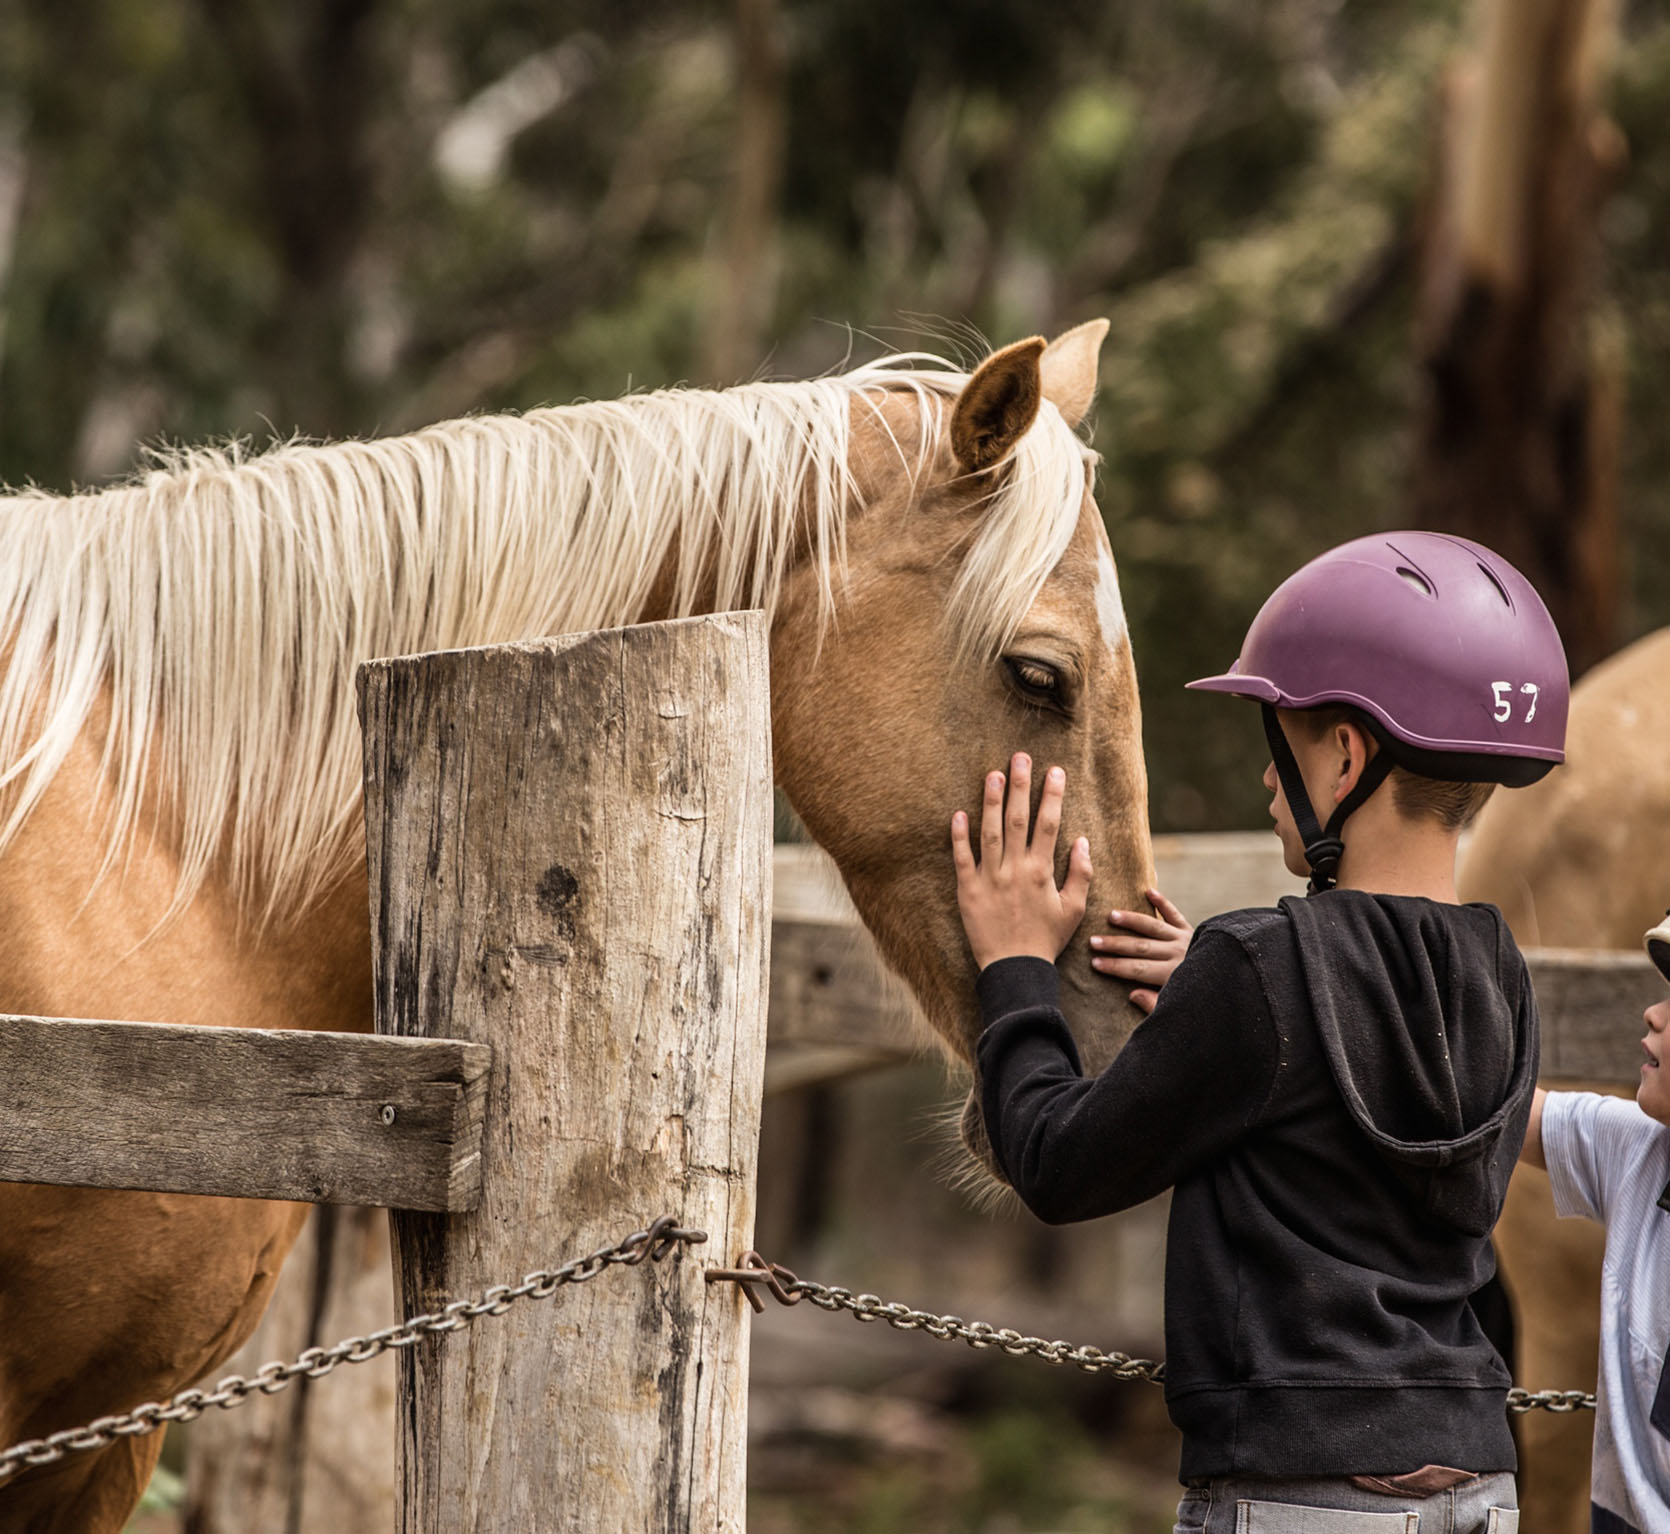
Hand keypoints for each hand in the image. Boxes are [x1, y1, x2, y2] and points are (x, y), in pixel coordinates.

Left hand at [951, 753, 1091, 969]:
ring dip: (990, 801)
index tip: (1055, 771)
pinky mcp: (967, 890)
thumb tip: (1082, 841)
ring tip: (993, 773)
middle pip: (1017, 819)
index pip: (1048, 824)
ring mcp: (989, 878)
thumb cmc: (1046, 939)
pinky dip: (959, 836)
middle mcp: (1015, 869)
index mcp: (1041, 871)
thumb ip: (1080, 874)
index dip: (1052, 795)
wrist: (1015, 968)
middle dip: (1020, 786)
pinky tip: (958, 812)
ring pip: (989, 832)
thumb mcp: (1073, 909)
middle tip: (1020, 757)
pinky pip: (962, 858)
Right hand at [1089, 888, 1191, 1014]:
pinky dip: (1163, 902)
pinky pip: (1175, 914)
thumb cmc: (1203, 999)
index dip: (1115, 967)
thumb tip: (1132, 994)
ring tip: (1111, 915)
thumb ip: (1155, 1004)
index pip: (1137, 970)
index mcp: (1172, 975)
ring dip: (1131, 921)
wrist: (1234, 981)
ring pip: (1153, 928)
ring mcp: (1185, 939)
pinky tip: (1148, 891)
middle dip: (1115, 945)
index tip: (1094, 963)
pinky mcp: (1191, 930)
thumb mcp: (1180, 1009)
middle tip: (1093, 941)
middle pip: (1140, 947)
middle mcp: (1177, 954)